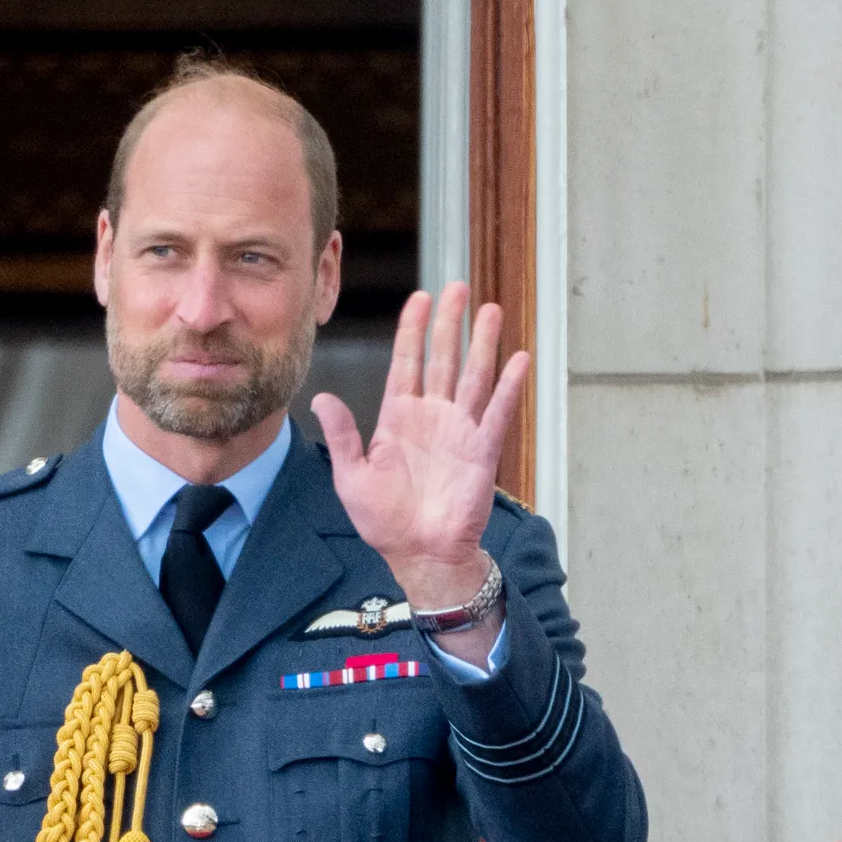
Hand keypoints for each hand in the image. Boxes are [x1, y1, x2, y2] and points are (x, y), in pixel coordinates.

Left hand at [311, 284, 528, 657]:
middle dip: (450, 322)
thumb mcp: (351, 476)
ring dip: (483, 343)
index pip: (407, 361)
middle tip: (459, 288)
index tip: (420, 297)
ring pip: (472, 376)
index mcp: (398, 417)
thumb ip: (342, 434)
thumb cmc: (385, 521)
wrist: (421, 554)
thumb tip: (322, 398)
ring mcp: (459, 431)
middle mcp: (432, 417)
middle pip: (443, 358)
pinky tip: (519, 360)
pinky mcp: (482, 451)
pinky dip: (509, 386)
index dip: (413, 329)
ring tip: (490, 310)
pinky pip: (497, 412)